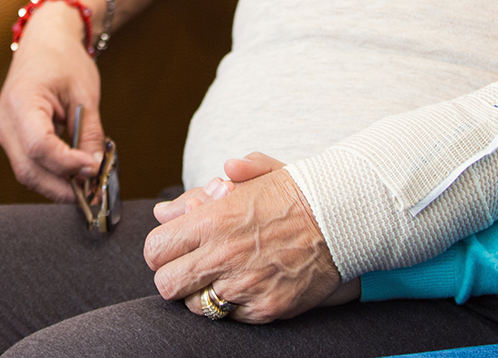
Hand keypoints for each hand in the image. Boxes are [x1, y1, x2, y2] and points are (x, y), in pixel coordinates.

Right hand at [0, 5, 105, 200]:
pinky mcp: (11, 136)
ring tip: (85, 185)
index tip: (94, 168)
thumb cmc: (64, 59)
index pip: (39, 147)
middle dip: (60, 186)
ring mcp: (4, 130)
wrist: (44, 40)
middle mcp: (5, 120)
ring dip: (55, 184)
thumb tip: (95, 168)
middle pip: (28, 168)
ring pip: (26, 171)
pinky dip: (49, 173)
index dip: (67, 164)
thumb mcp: (84, 94)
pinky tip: (72, 174)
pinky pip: (27, 163)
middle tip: (92, 191)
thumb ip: (89, 133)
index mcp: (21, 101)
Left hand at [145, 152, 345, 323]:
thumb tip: (164, 212)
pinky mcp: (265, 309)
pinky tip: (249, 285)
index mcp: (212, 220)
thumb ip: (200, 195)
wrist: (341, 218)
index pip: (156, 249)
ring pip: (195, 306)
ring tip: (224, 276)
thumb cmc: (293, 194)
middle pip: (166, 284)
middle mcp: (223, 256)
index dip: (162, 250)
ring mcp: (244, 286)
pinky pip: (230, 318)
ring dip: (203, 293)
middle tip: (193, 267)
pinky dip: (234, 306)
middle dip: (175, 276)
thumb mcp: (247, 179)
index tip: (175, 249)